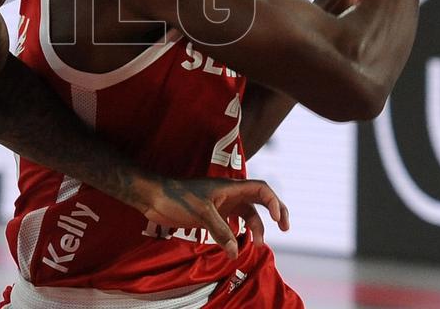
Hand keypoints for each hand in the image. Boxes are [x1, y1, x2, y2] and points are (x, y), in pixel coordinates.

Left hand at [137, 176, 288, 258]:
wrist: (154, 197)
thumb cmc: (177, 198)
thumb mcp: (202, 213)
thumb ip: (221, 232)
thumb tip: (235, 252)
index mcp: (230, 187)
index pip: (261, 189)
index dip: (274, 203)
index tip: (279, 221)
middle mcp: (229, 194)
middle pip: (260, 200)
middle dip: (275, 212)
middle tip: (285, 228)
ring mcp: (221, 204)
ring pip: (247, 215)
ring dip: (255, 228)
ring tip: (257, 245)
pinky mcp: (211, 215)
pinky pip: (232, 224)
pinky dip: (238, 234)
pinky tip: (236, 246)